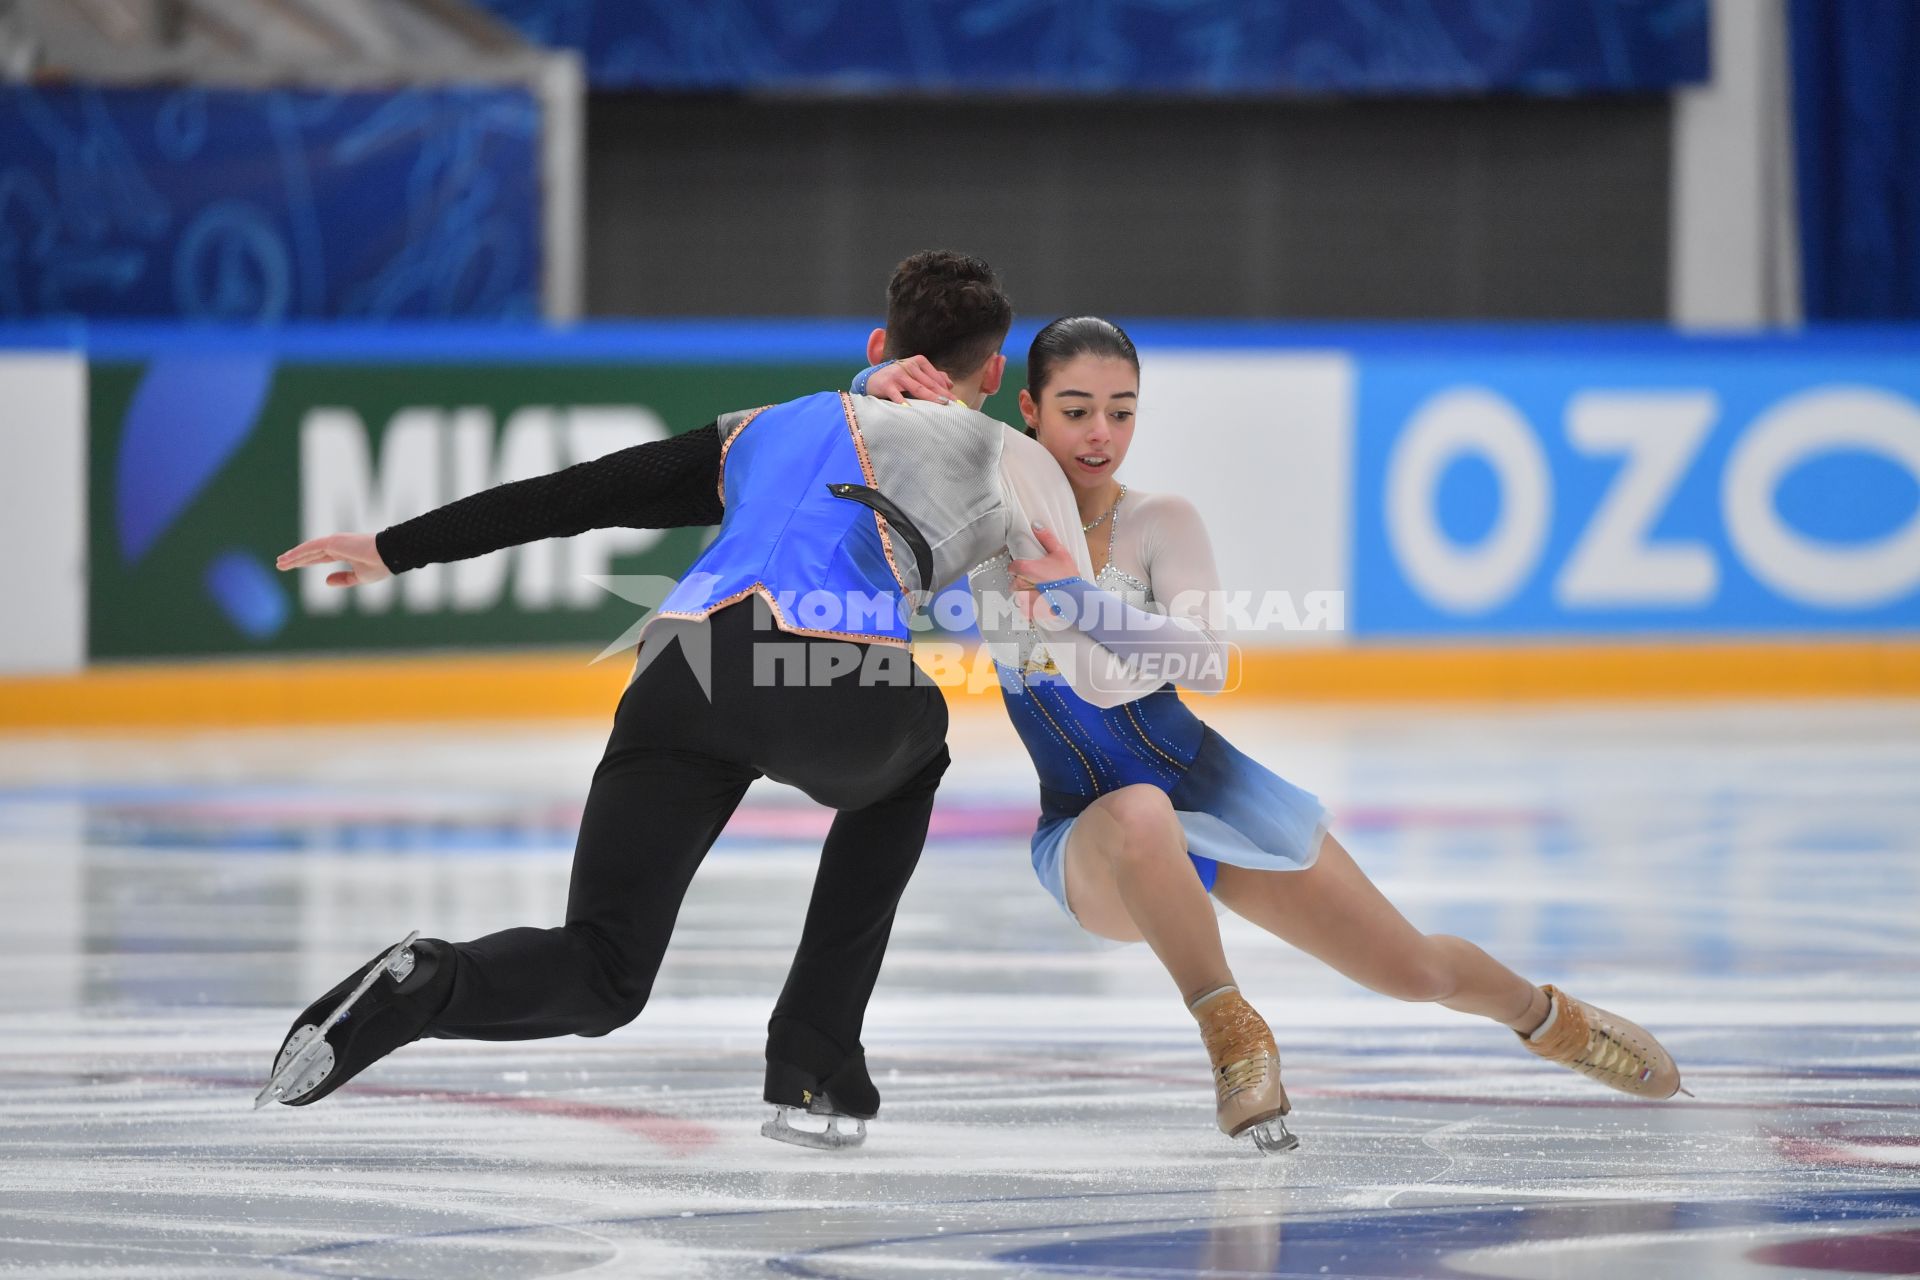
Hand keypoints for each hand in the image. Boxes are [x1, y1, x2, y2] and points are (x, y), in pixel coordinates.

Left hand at [276, 532, 392, 587]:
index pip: (320, 557)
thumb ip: (343, 579)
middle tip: (281, 563)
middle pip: (310, 553)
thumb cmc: (379, 565)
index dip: (306, 561)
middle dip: (295, 558)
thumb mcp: (360, 577)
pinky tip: (287, 559)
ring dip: (292, 556)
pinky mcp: (332, 542)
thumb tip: (325, 582)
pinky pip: (310, 548)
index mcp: (344, 552)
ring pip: (307, 550)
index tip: (294, 565)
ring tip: (280, 562)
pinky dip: (297, 553)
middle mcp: (337, 545)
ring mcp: (334, 542)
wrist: (389, 555)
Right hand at [866, 355, 951, 404]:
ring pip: (917, 388)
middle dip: (942, 394)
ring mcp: (897, 374)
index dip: (946, 389)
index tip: (955, 400)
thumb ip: (933, 376)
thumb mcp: (915, 374)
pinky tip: (910, 408)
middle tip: (953, 404)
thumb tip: (950, 384)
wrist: (872, 379)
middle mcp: (908, 365)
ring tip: (941, 404)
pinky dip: (903, 401)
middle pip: (929, 383)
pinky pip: (897, 395)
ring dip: (930, 397)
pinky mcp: (887, 384)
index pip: (935, 377)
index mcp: (918, 361)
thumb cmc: (898, 378)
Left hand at [1009, 524, 1079, 624]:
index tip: (1027, 568)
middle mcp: (1021, 584)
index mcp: (1025, 568)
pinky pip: (1024, 609)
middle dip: (1024, 581)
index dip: (1018, 567)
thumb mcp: (1060, 552)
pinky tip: (1042, 603)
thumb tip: (1036, 525)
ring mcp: (1024, 599)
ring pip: (1019, 595)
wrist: (1076, 599)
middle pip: (1015, 581)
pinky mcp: (1029, 611)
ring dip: (1027, 594)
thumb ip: (1046, 538)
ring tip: (1042, 592)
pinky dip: (1031, 607)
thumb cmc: (1068, 577)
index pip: (1012, 566)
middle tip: (1039, 581)